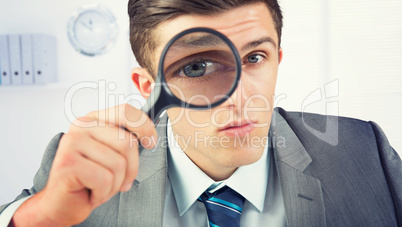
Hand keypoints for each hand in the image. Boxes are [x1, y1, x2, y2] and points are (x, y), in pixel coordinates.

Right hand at [12, 104, 157, 226]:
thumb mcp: (113, 154)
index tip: (150, 142)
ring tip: (101, 186)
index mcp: (94, 119)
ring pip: (118, 163)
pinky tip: (91, 192)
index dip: (144, 127)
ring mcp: (72, 142)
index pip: (126, 111)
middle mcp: (82, 126)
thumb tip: (150, 135)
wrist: (62, 203)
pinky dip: (103, 193)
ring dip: (115, 184)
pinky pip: (104, 179)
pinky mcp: (68, 162)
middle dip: (131, 168)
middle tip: (120, 179)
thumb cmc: (90, 179)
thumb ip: (126, 140)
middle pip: (127, 142)